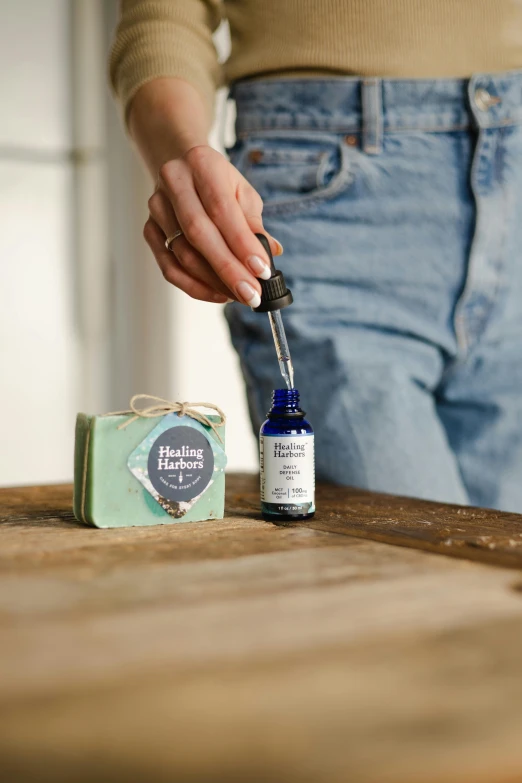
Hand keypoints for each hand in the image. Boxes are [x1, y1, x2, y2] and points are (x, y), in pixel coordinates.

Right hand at [144, 145, 281, 305]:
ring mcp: (157, 208)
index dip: (242, 244)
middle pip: (198, 234)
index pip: (221, 209)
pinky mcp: (150, 230)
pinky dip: (195, 286)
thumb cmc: (218, 182)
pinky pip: (169, 267)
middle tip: (251, 294)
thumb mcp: (242, 192)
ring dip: (214, 282)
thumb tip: (271, 253)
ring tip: (239, 295)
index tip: (262, 271)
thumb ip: (254, 223)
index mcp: (202, 164)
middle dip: (228, 270)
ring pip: (183, 255)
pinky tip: (218, 293)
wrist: (182, 168)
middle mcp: (174, 182)